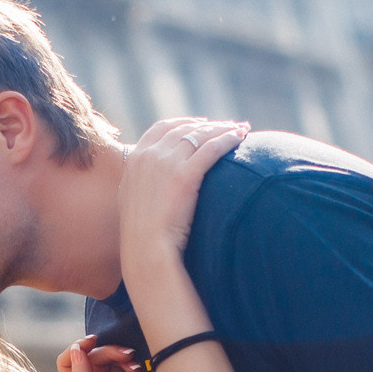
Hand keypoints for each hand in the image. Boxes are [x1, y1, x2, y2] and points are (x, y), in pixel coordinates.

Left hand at [59, 335, 161, 371]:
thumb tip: (75, 350)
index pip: (67, 362)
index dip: (77, 348)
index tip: (94, 340)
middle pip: (92, 356)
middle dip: (110, 353)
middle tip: (128, 356)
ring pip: (112, 358)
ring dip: (126, 361)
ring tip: (137, 371)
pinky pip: (128, 366)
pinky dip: (136, 371)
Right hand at [120, 119, 246, 267]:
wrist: (145, 249)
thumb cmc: (142, 234)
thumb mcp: (132, 199)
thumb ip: (142, 181)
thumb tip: (152, 180)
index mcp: (135, 158)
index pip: (162, 128)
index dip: (184, 122)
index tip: (201, 124)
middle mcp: (150, 155)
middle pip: (185, 129)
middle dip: (209, 125)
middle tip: (228, 125)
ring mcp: (166, 162)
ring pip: (200, 135)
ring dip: (223, 128)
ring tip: (241, 129)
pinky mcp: (185, 175)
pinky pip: (212, 148)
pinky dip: (228, 139)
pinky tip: (241, 137)